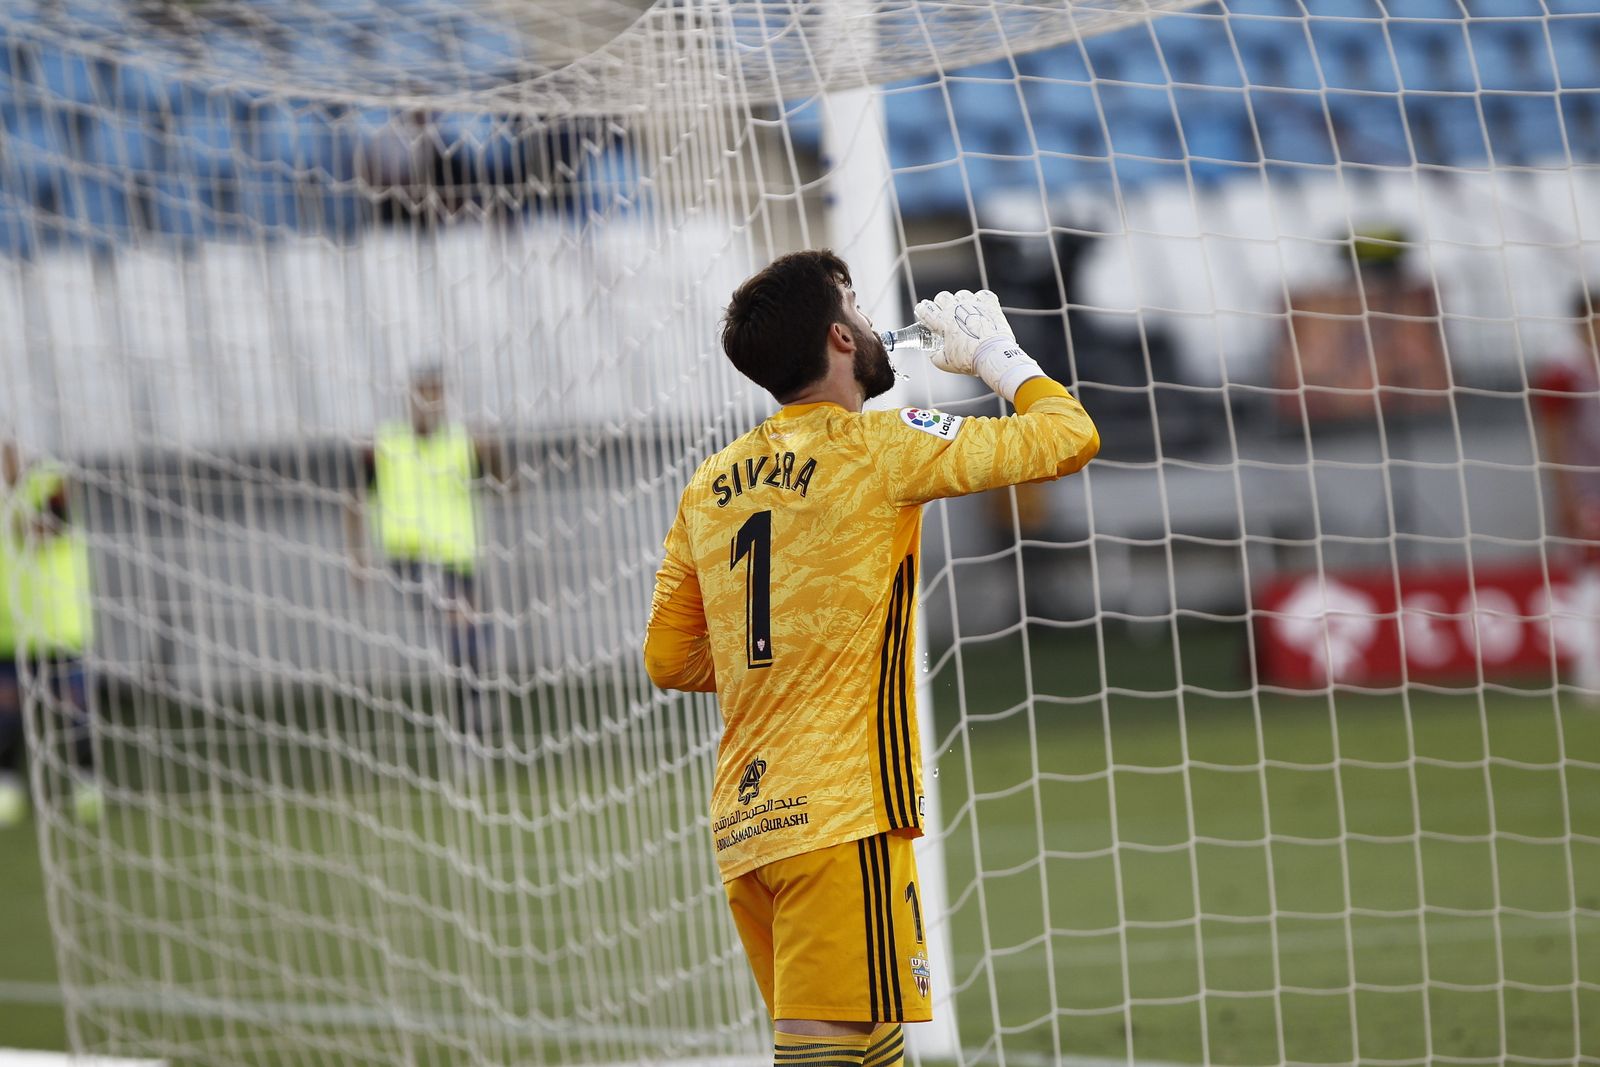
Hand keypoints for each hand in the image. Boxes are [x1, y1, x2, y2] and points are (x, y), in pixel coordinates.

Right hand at [914, 289, 1043, 401]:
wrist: (993, 355)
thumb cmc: (969, 360)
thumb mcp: (946, 363)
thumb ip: (936, 357)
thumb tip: (934, 355)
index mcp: (942, 322)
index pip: (925, 309)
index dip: (922, 309)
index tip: (923, 311)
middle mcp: (956, 309)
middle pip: (942, 297)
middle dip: (941, 304)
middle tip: (945, 313)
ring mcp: (973, 304)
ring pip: (961, 294)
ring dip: (961, 302)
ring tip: (965, 312)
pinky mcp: (989, 304)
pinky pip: (983, 295)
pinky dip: (981, 301)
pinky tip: (981, 309)